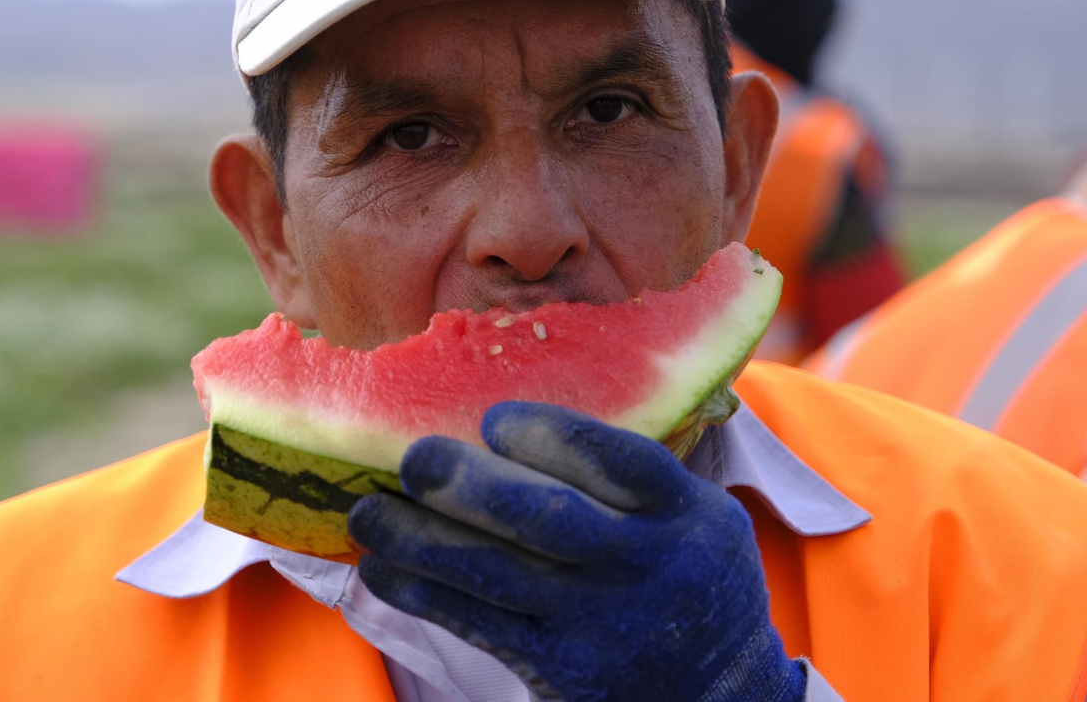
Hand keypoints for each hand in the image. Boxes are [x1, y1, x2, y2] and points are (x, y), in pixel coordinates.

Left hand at [348, 401, 803, 701]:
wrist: (718, 694)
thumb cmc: (686, 572)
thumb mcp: (692, 512)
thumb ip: (622, 470)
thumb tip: (503, 414)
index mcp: (684, 510)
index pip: (617, 459)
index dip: (549, 434)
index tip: (494, 420)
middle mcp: (644, 565)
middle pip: (546, 518)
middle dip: (468, 485)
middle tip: (414, 459)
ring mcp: (598, 623)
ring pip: (495, 574)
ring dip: (419, 540)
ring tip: (367, 513)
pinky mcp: (558, 669)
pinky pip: (476, 624)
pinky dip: (422, 593)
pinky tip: (382, 567)